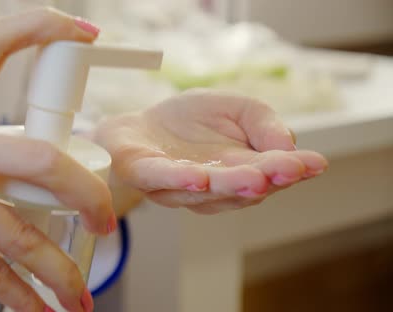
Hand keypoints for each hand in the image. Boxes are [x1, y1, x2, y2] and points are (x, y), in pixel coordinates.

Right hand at [0, 9, 109, 311]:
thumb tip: (33, 177)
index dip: (40, 26)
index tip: (83, 31)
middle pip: (41, 154)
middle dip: (88, 194)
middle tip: (106, 222)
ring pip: (24, 229)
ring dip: (59, 271)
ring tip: (78, 295)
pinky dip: (24, 298)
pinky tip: (39, 310)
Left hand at [94, 90, 327, 214]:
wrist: (138, 126)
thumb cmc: (190, 121)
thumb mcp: (236, 107)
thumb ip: (263, 123)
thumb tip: (289, 145)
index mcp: (239, 170)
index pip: (269, 173)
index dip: (290, 170)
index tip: (315, 163)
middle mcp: (212, 187)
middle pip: (241, 188)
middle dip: (266, 179)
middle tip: (290, 171)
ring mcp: (177, 186)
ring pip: (206, 190)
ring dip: (230, 184)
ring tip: (255, 177)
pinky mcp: (144, 175)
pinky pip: (163, 180)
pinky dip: (181, 181)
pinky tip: (199, 178)